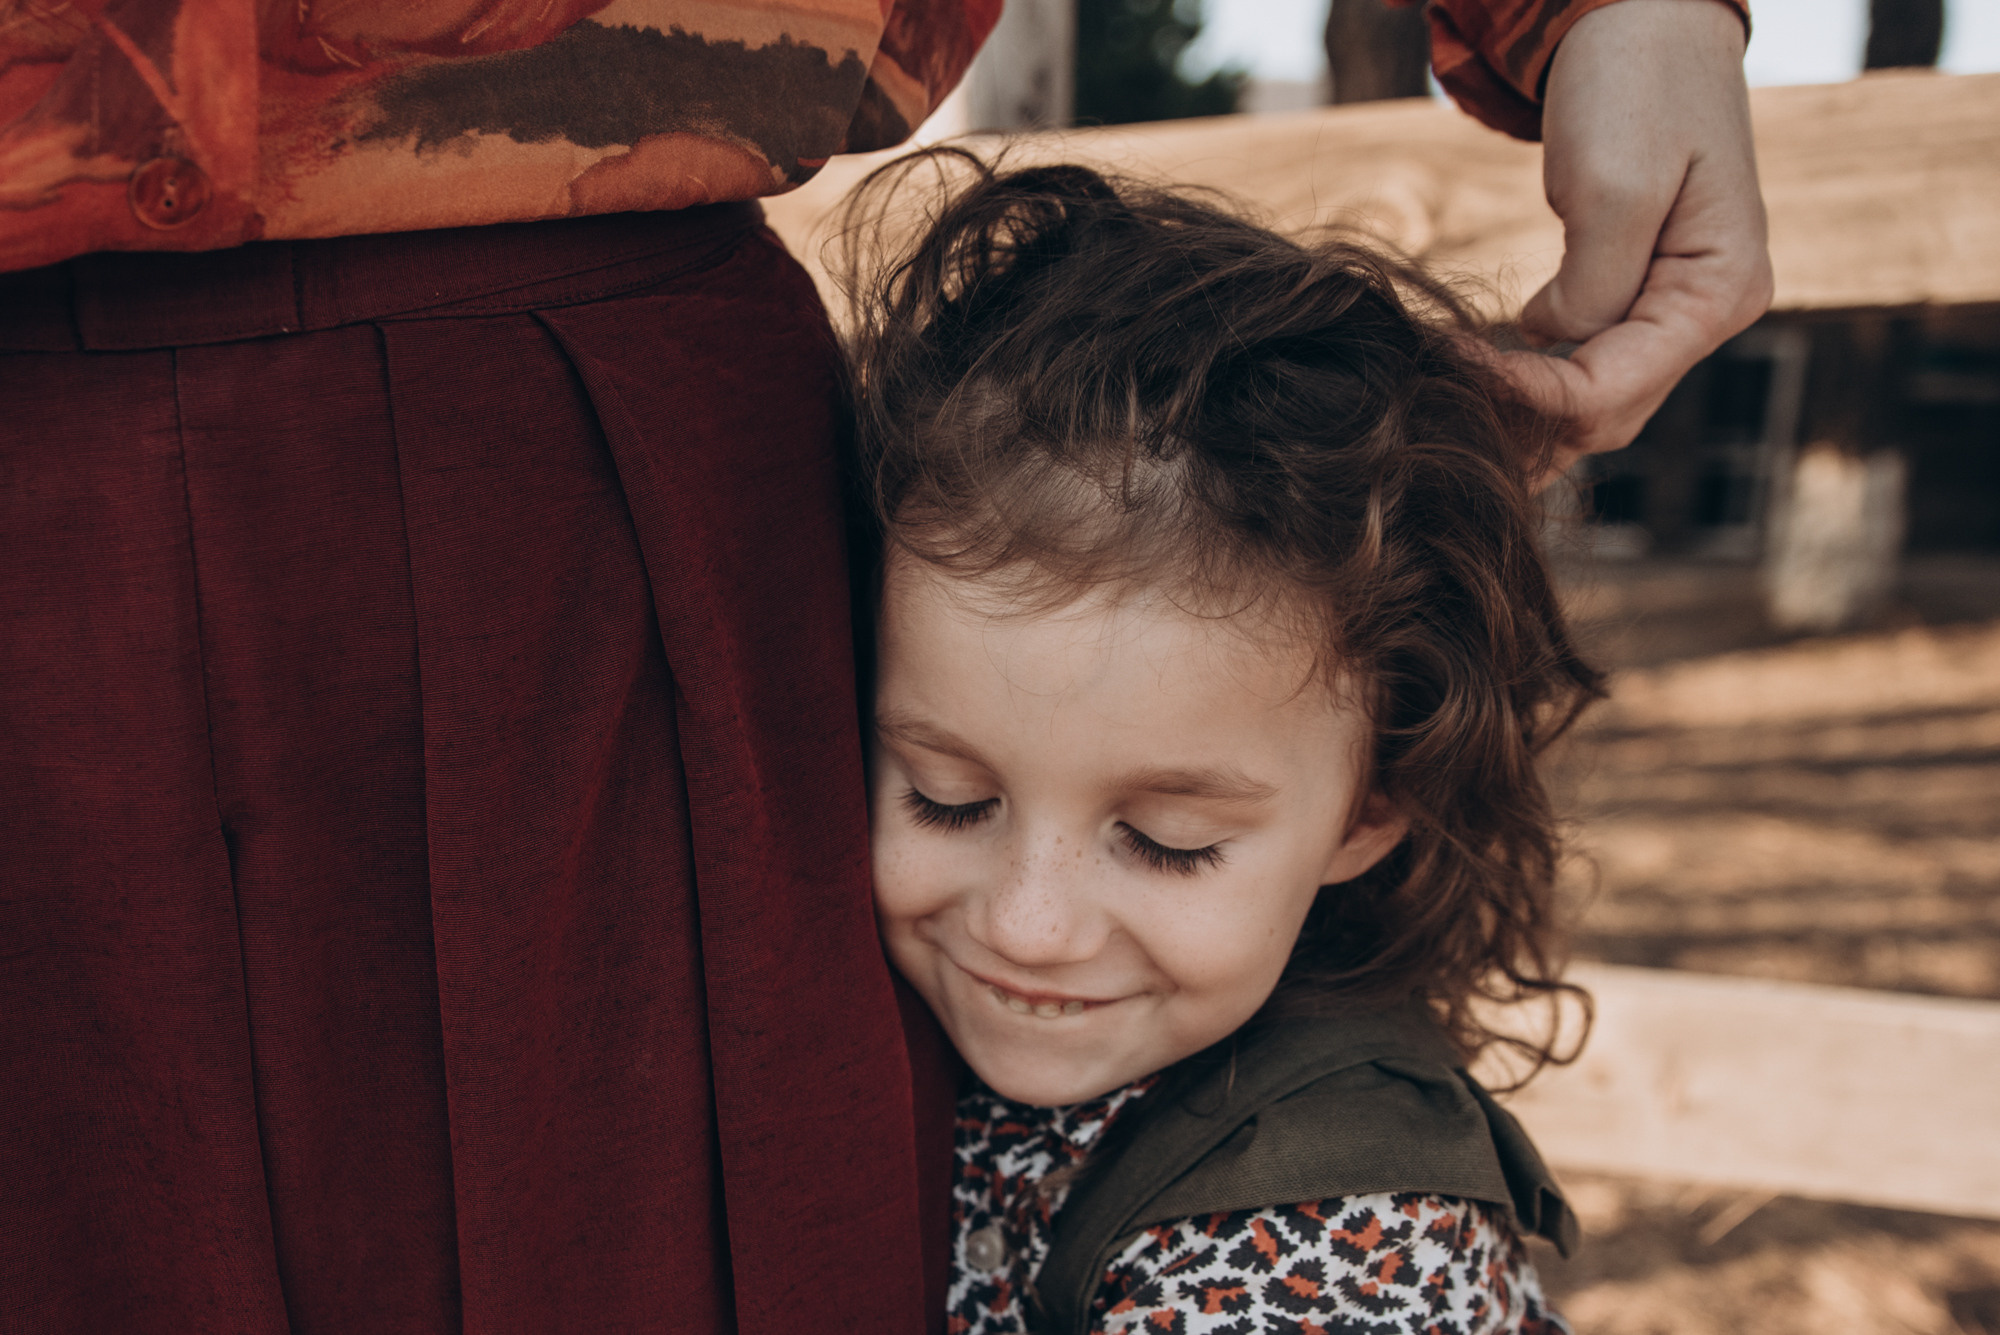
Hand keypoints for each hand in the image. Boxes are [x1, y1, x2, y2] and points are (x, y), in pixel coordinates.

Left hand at [1495, 0, 1773, 484]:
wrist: (1643, 16)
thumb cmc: (1634, 86)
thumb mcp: (1612, 187)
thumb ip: (1592, 287)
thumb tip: (1550, 343)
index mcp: (1719, 293)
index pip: (1614, 389)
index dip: (1531, 398)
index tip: (1455, 368)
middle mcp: (1711, 311)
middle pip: (1612, 410)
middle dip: (1531, 423)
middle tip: (1443, 409)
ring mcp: (1679, 304)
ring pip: (1599, 397)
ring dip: (1531, 412)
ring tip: (1455, 406)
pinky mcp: (1641, 289)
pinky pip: (1590, 360)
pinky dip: (1538, 377)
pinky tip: (1482, 375)